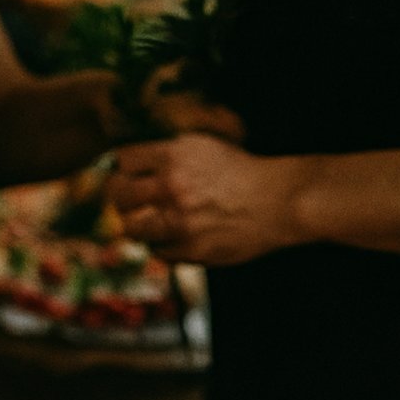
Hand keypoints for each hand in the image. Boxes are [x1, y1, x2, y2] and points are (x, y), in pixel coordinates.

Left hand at [106, 133, 302, 265]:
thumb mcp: (204, 147)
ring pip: (133, 228)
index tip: (130, 174)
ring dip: (139, 225)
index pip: (123, 161)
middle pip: (119, 195)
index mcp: (174, 156)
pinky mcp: (190, 249)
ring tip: (153, 223)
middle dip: (122, 197)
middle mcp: (172, 187)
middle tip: (132, 201)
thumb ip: (168, 154)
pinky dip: (164, 246)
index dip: (125, 168)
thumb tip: (131, 165)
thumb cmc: (243, 172)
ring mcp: (180, 222)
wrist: (279, 202)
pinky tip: (179, 237)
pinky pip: (159, 251)